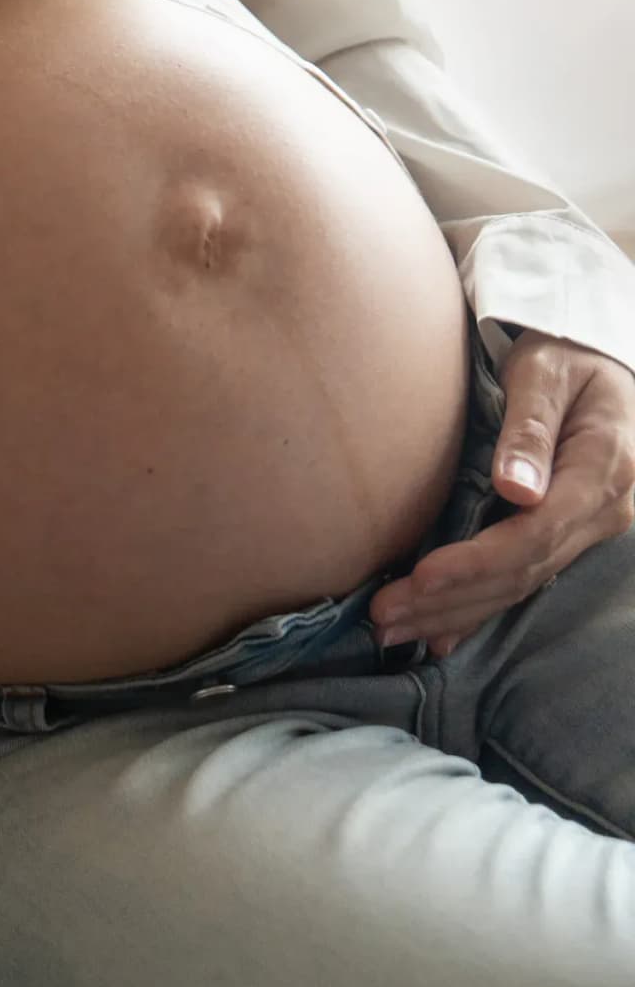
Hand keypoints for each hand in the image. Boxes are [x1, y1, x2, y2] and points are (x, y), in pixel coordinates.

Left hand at [370, 330, 634, 655]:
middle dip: (451, 599)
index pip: (534, 535)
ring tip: (394, 631)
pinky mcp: (565, 533)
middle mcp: (600, 513)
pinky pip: (522, 579)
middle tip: (385, 618)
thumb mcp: (548, 372)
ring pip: (519, 584)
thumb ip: (531, 426)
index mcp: (602, 472)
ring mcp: (587, 528)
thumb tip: (516, 489)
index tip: (421, 576)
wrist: (597, 357)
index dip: (476, 562)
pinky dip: (479, 608)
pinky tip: (441, 634)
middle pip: (521, 571)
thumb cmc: (566, 351)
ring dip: (456, 613)